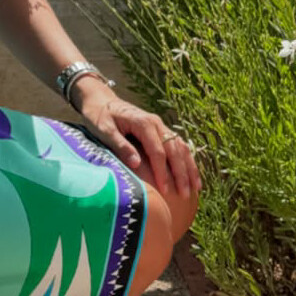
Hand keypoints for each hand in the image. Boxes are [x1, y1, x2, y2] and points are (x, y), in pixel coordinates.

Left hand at [77, 91, 201, 199]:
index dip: (162, 172)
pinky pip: (178, 145)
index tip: (164, 190)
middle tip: (184, 194)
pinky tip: (192, 175)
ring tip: (195, 188)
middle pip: (174, 150)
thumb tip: (137, 164)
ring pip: (181, 147)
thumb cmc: (100, 117)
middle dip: (181, 173)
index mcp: (144, 123)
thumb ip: (121, 146)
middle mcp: (156, 123)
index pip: (158, 151)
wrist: (101, 100)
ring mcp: (160, 126)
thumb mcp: (105, 131)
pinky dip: (187, 160)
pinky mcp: (160, 130)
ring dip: (189, 167)